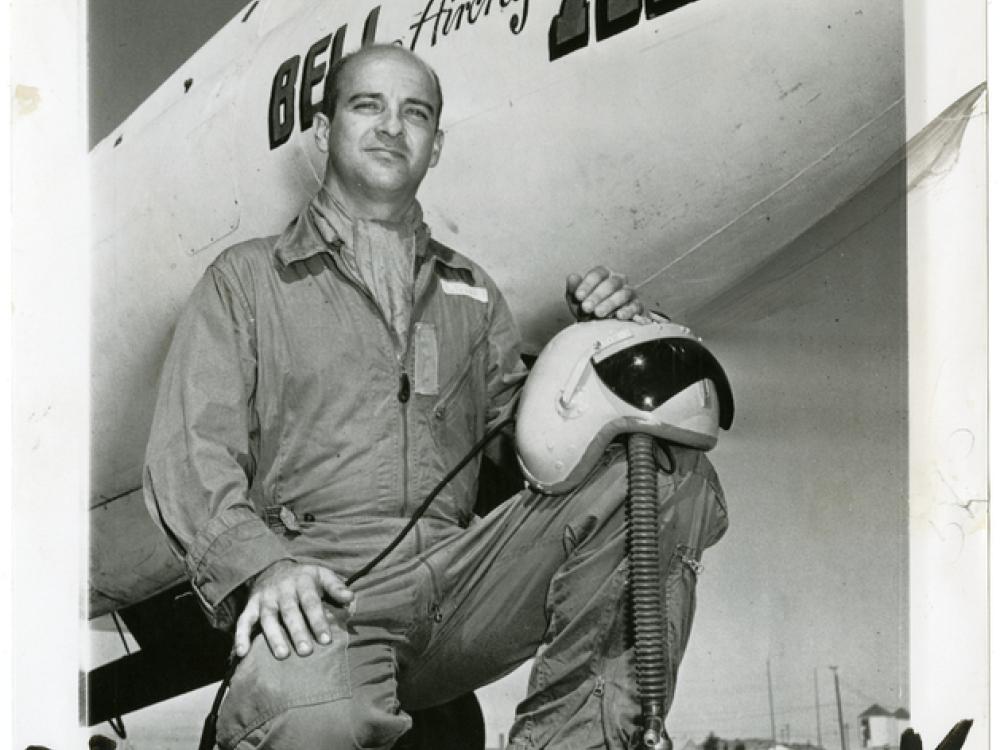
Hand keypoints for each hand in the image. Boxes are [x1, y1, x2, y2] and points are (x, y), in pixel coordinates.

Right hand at [234, 559, 354, 659]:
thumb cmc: (305, 578)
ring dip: (274, 637)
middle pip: (290, 612)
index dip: (318, 621)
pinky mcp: (251, 605)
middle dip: (298, 632)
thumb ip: (336, 587)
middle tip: (306, 651)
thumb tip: (351, 598)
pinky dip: (240, 636)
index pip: (311, 603)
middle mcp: (282, 590)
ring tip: (282, 655)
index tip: (326, 640)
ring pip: (268, 618)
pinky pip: (243, 621)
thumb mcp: (322, 575)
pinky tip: (241, 653)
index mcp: (302, 582)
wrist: (274, 567)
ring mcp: (265, 598)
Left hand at [565, 266, 646, 321]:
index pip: (598, 274)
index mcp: (604, 275)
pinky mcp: (636, 306)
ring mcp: (629, 293)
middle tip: (586, 308)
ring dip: (609, 304)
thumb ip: (573, 288)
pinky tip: (618, 316)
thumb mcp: (576, 300)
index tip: (578, 296)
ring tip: (598, 313)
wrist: (598, 326)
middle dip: (597, 296)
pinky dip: (627, 311)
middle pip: (611, 283)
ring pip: (623, 294)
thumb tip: (573, 277)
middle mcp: (618, 281)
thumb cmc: (588, 309)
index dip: (587, 284)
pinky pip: (635, 306)